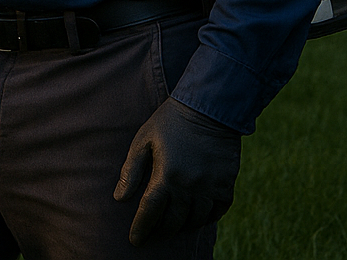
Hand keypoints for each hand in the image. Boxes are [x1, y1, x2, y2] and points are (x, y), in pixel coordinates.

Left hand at [113, 97, 241, 245]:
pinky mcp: (226, 184)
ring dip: (183, 226)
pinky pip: (218, 211)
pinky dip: (207, 218)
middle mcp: (189, 186)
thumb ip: (132, 170)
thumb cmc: (170, 121)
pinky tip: (197, 216)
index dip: (141, 228)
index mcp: (166, 175)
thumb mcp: (143, 140)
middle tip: (153, 233)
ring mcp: (210, 187)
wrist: (209, 107)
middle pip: (173, 221)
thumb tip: (119, 198)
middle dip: (161, 231)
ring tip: (173, 225)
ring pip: (196, 221)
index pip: (150, 212)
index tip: (135, 240)